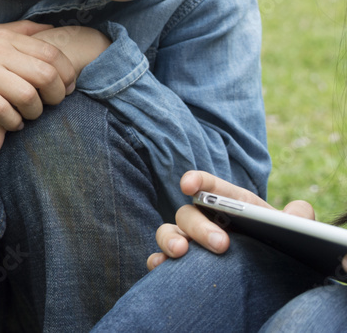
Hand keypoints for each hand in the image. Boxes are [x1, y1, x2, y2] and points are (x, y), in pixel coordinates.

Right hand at [0, 25, 109, 158]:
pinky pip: (0, 109)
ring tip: (30, 116)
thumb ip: (21, 30)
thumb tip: (51, 29)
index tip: (69, 87)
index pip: (51, 53)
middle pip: (45, 75)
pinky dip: (12, 121)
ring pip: (26, 94)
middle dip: (56, 95)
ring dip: (34, 112)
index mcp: (7, 37)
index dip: (67, 72)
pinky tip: (12, 124)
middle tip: (53, 104)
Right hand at [146, 171, 316, 270]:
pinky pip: (160, 258)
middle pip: (189, 213)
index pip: (207, 186)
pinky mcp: (181, 263)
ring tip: (181, 252)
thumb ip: (298, 217)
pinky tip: (162, 268)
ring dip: (170, 239)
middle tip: (222, 245)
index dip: (196, 181)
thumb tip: (298, 211)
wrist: (270, 274)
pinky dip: (158, 261)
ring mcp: (190, 240)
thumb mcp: (290, 230)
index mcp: (227, 204)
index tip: (189, 185)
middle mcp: (203, 218)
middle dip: (200, 226)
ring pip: (169, 231)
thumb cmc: (274, 244)